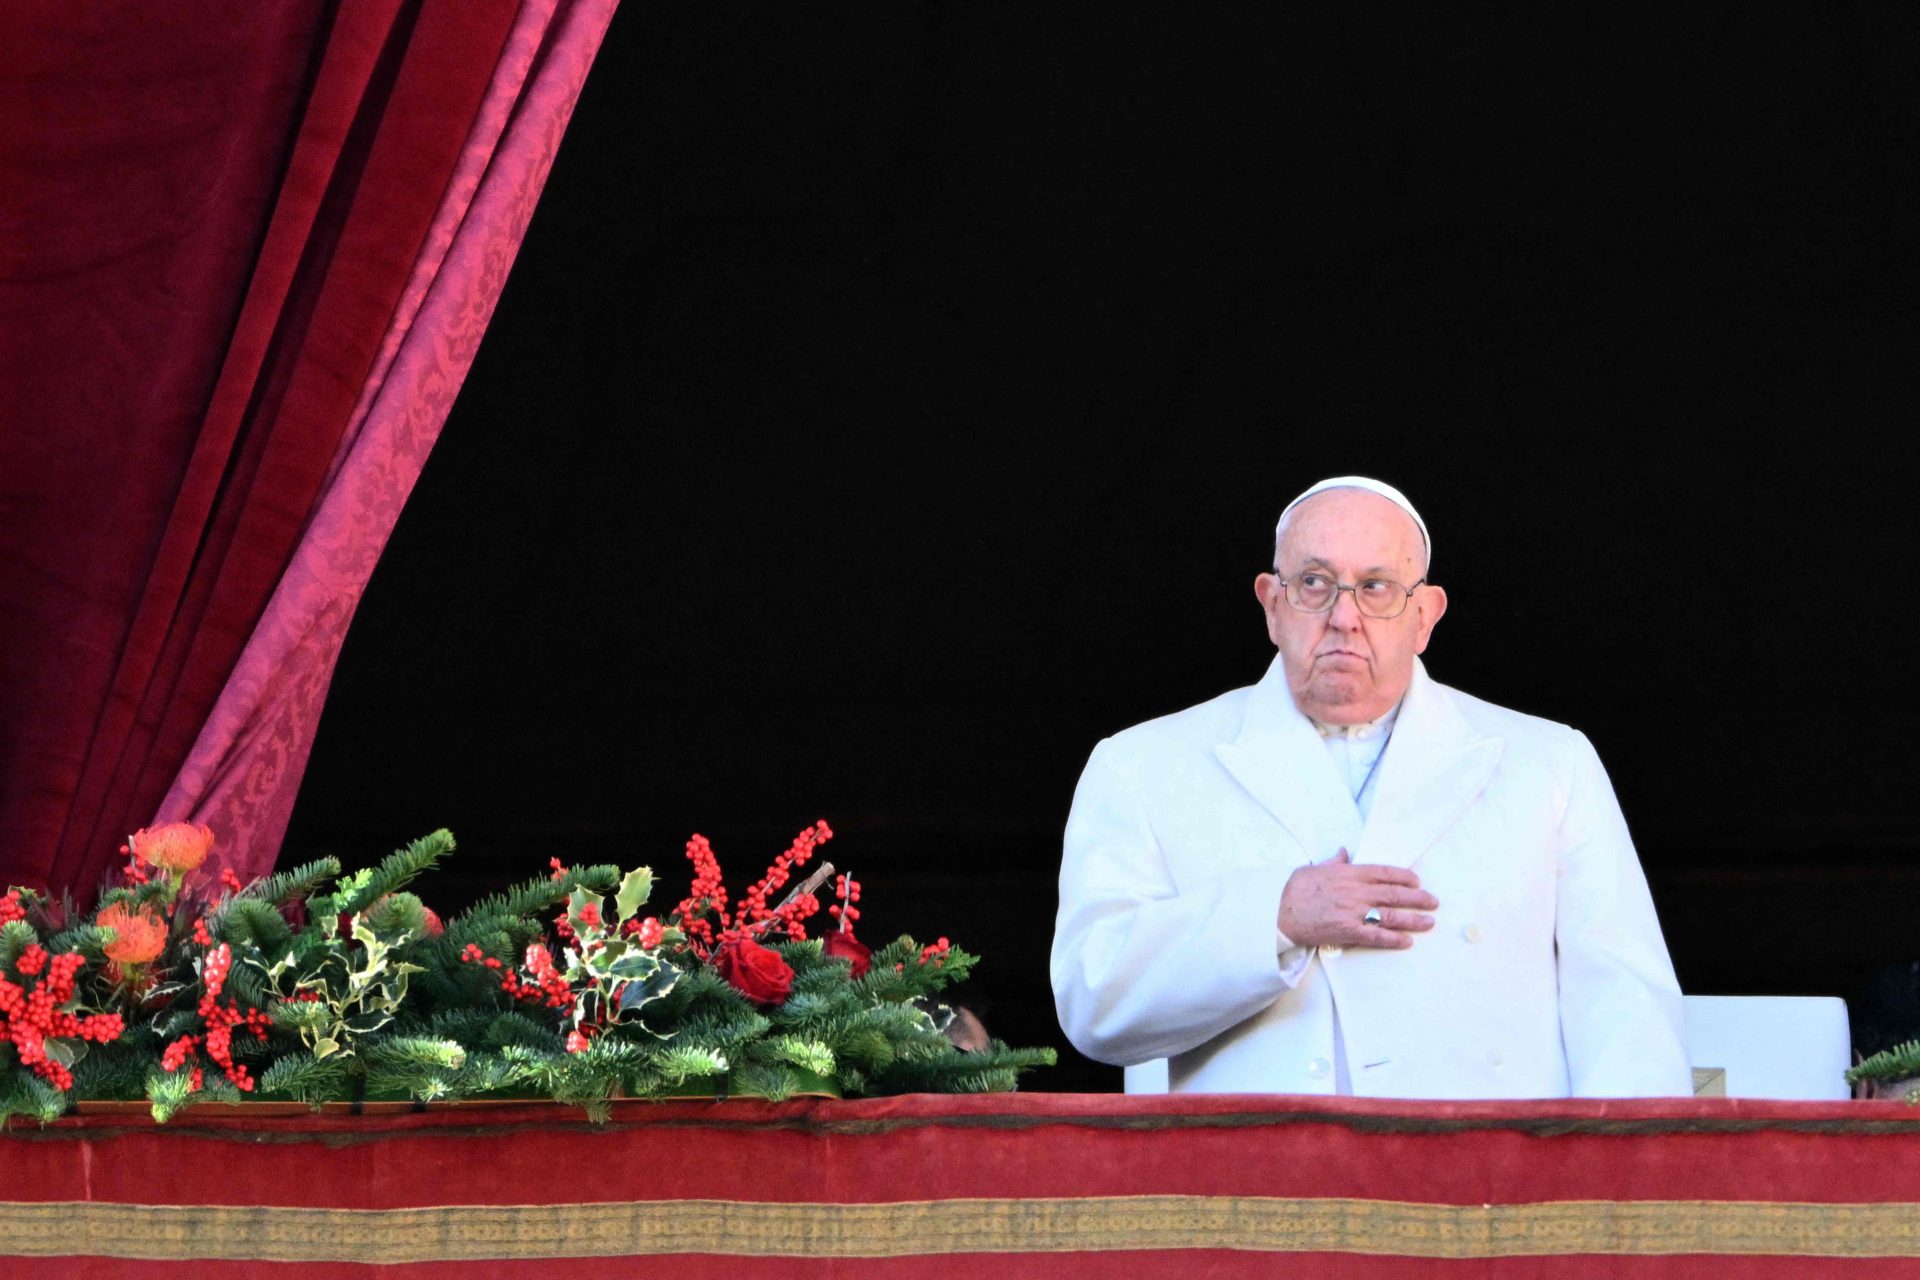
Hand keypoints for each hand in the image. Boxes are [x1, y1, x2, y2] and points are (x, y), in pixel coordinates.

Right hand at [1277, 848, 1437, 949]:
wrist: (1278, 910)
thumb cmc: (1293, 889)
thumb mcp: (1315, 868)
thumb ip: (1335, 863)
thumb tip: (1344, 854)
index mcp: (1349, 873)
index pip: (1385, 873)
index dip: (1404, 877)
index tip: (1417, 881)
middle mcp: (1355, 892)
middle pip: (1394, 894)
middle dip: (1417, 898)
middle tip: (1433, 902)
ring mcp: (1353, 912)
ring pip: (1391, 915)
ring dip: (1413, 919)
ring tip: (1428, 922)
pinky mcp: (1348, 932)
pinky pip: (1376, 936)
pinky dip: (1394, 939)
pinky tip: (1407, 941)